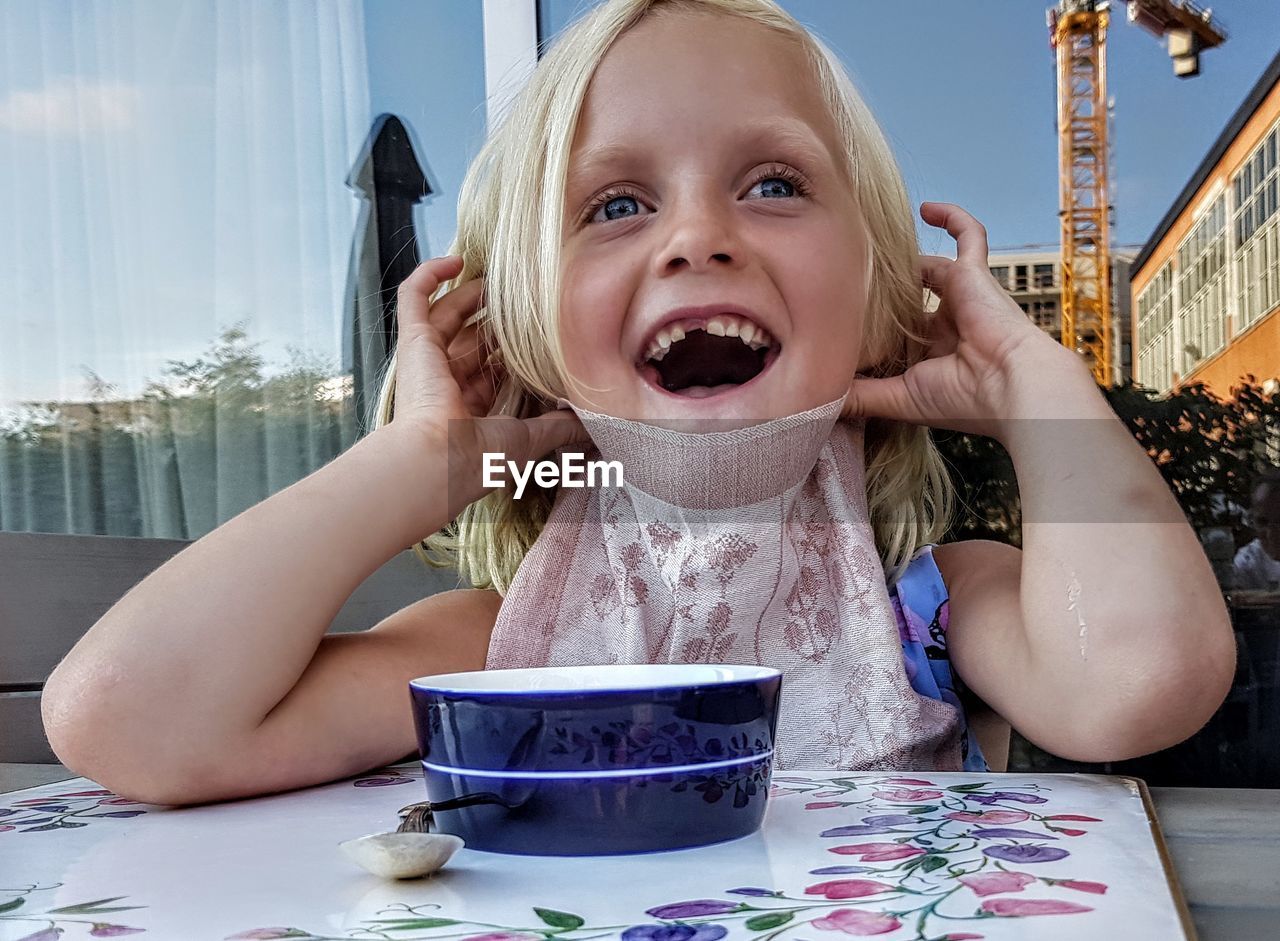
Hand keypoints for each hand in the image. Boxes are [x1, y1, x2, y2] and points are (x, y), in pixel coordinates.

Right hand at [388, 255, 588, 506]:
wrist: (440, 459)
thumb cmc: (481, 457)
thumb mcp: (532, 439)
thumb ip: (560, 427)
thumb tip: (592, 424)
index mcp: (470, 407)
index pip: (490, 370)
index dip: (510, 350)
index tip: (536, 335)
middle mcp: (446, 383)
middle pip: (469, 338)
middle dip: (492, 318)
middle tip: (520, 300)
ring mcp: (427, 360)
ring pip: (446, 314)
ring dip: (470, 294)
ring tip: (498, 278)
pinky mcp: (414, 342)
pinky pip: (413, 298)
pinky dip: (429, 275)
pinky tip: (456, 260)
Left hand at [841, 203, 1085, 438]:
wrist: (1012, 387)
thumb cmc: (961, 399)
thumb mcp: (898, 399)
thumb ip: (861, 396)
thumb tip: (819, 399)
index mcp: (930, 356)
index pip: (895, 335)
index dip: (873, 330)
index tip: (838, 324)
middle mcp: (945, 325)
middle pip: (907, 299)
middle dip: (882, 293)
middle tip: (843, 280)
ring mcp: (960, 297)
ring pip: (928, 267)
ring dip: (901, 261)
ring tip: (866, 246)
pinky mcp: (972, 274)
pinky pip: (969, 234)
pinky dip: (953, 217)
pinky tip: (926, 208)